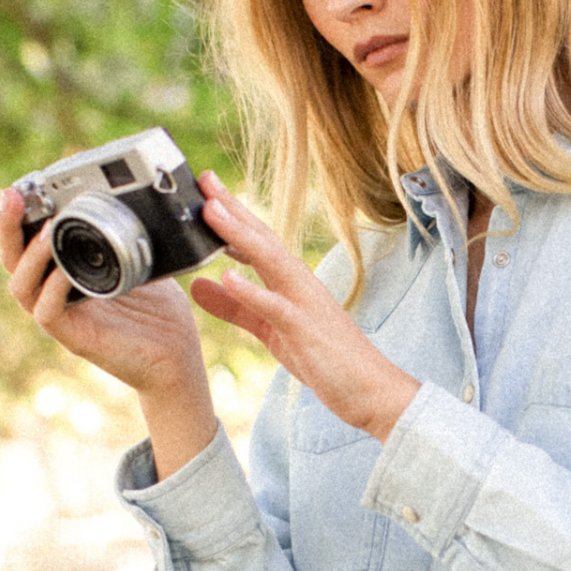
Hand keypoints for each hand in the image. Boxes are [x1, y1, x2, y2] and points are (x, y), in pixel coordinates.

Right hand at [0, 173, 216, 476]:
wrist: (178, 359)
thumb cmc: (159, 314)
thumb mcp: (143, 261)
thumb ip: (127, 235)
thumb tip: (125, 196)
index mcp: (62, 273)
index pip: (21, 240)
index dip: (0, 214)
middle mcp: (53, 294)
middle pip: (10, 257)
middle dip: (3, 223)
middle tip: (8, 193)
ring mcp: (62, 317)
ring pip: (21, 285)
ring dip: (30, 253)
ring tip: (47, 227)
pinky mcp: (75, 339)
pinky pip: (48, 313)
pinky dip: (53, 289)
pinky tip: (63, 270)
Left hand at [190, 173, 419, 443]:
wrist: (372, 391)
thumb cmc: (327, 359)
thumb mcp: (271, 332)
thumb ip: (236, 308)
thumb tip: (199, 286)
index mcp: (291, 284)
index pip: (258, 241)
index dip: (231, 214)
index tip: (204, 187)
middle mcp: (300, 285)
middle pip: (262, 239)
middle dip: (233, 209)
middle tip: (203, 179)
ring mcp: (305, 304)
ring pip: (270, 261)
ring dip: (240, 234)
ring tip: (211, 211)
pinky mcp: (306, 330)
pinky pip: (276, 307)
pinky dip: (252, 290)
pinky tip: (227, 276)